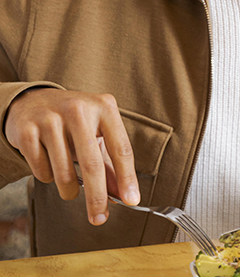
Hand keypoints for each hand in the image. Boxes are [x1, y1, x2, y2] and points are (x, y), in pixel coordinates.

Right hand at [5, 88, 139, 225]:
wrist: (33, 101)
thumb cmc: (74, 120)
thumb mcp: (97, 132)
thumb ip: (110, 163)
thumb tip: (122, 196)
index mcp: (104, 106)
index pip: (120, 148)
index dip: (127, 177)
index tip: (131, 200)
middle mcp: (79, 109)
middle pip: (92, 164)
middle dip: (97, 197)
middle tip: (100, 218)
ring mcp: (51, 119)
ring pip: (64, 173)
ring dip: (69, 190)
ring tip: (70, 185)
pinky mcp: (28, 131)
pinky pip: (42, 172)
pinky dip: (48, 177)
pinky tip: (49, 163)